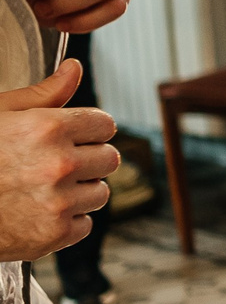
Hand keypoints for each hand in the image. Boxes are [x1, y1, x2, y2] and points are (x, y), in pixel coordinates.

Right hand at [0, 61, 116, 261]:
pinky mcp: (54, 235)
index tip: (75, 137)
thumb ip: (43, 93)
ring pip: (99, 192)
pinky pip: (85, 224)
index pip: (105, 124)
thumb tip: (74, 68)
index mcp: (48, 129)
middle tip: (53, 165)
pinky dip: (66, 221)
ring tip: (42, 189)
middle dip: (86, 159)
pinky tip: (37, 211)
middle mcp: (59, 164)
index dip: (88, 130)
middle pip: (108, 158)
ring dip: (78, 191)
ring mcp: (58, 202)